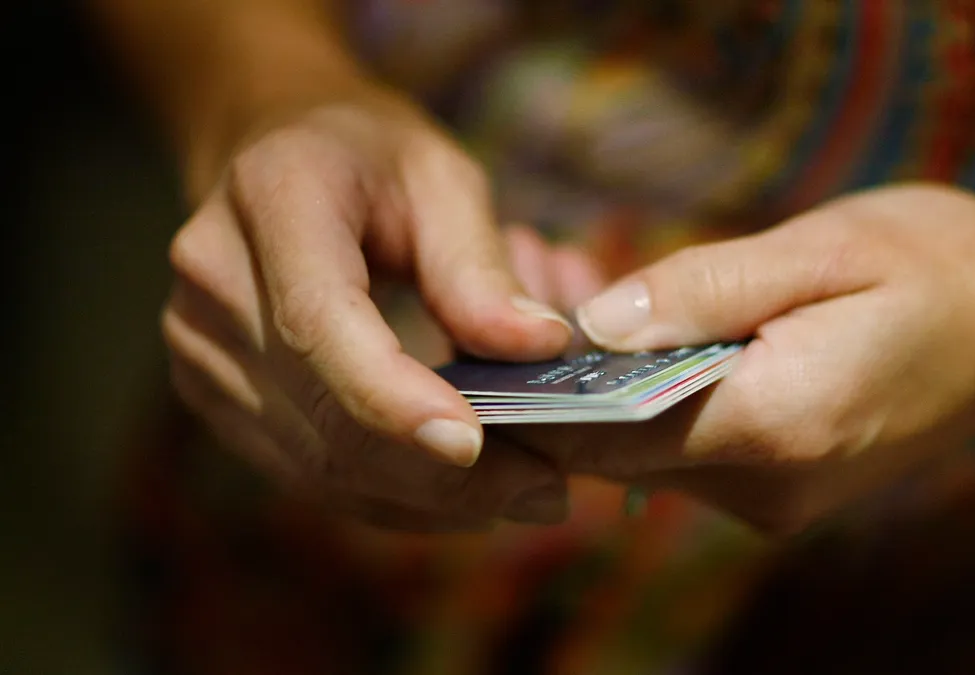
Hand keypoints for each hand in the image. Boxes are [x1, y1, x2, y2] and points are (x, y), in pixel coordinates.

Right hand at [162, 82, 600, 529]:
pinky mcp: (215, 396)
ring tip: (525, 494)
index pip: (320, 321)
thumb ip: (481, 264)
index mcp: (270, 198)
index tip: (473, 446)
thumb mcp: (440, 177)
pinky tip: (464, 495)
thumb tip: (542, 346)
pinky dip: (393, 496)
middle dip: (440, 472)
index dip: (391, 396)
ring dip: (428, 499)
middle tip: (546, 489)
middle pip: (323, 414)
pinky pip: (309, 473)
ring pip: (319, 465)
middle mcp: (215, 282)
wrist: (268, 156)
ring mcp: (201, 348)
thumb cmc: (367, 158)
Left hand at [496, 184, 974, 533]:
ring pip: (646, 450)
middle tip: (534, 289)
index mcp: (776, 425)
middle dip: (566, 379)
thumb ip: (702, 292)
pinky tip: (659, 335)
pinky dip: (657, 399)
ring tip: (592, 297)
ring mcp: (776, 500)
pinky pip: (687, 448)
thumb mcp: (821, 249)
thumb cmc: (938, 269)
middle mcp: (767, 487)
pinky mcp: (781, 490)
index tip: (488, 344)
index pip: (608, 434)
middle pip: (617, 447)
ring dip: (611, 385)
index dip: (537, 395)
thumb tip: (594, 325)